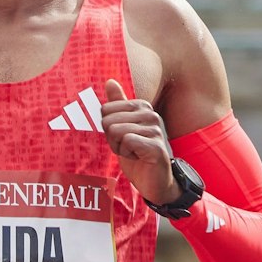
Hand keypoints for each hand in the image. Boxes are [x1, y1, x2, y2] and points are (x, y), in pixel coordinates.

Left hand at [99, 79, 177, 205]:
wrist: (155, 180)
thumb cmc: (137, 153)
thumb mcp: (122, 127)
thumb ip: (117, 105)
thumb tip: (109, 81)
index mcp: (142, 106)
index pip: (105, 109)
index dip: (107, 128)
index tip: (121, 137)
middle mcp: (151, 114)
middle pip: (108, 120)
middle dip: (111, 138)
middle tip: (126, 147)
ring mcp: (156, 129)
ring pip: (116, 131)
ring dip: (119, 147)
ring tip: (133, 152)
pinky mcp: (156, 145)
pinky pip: (127, 141)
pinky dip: (126, 154)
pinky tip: (138, 157)